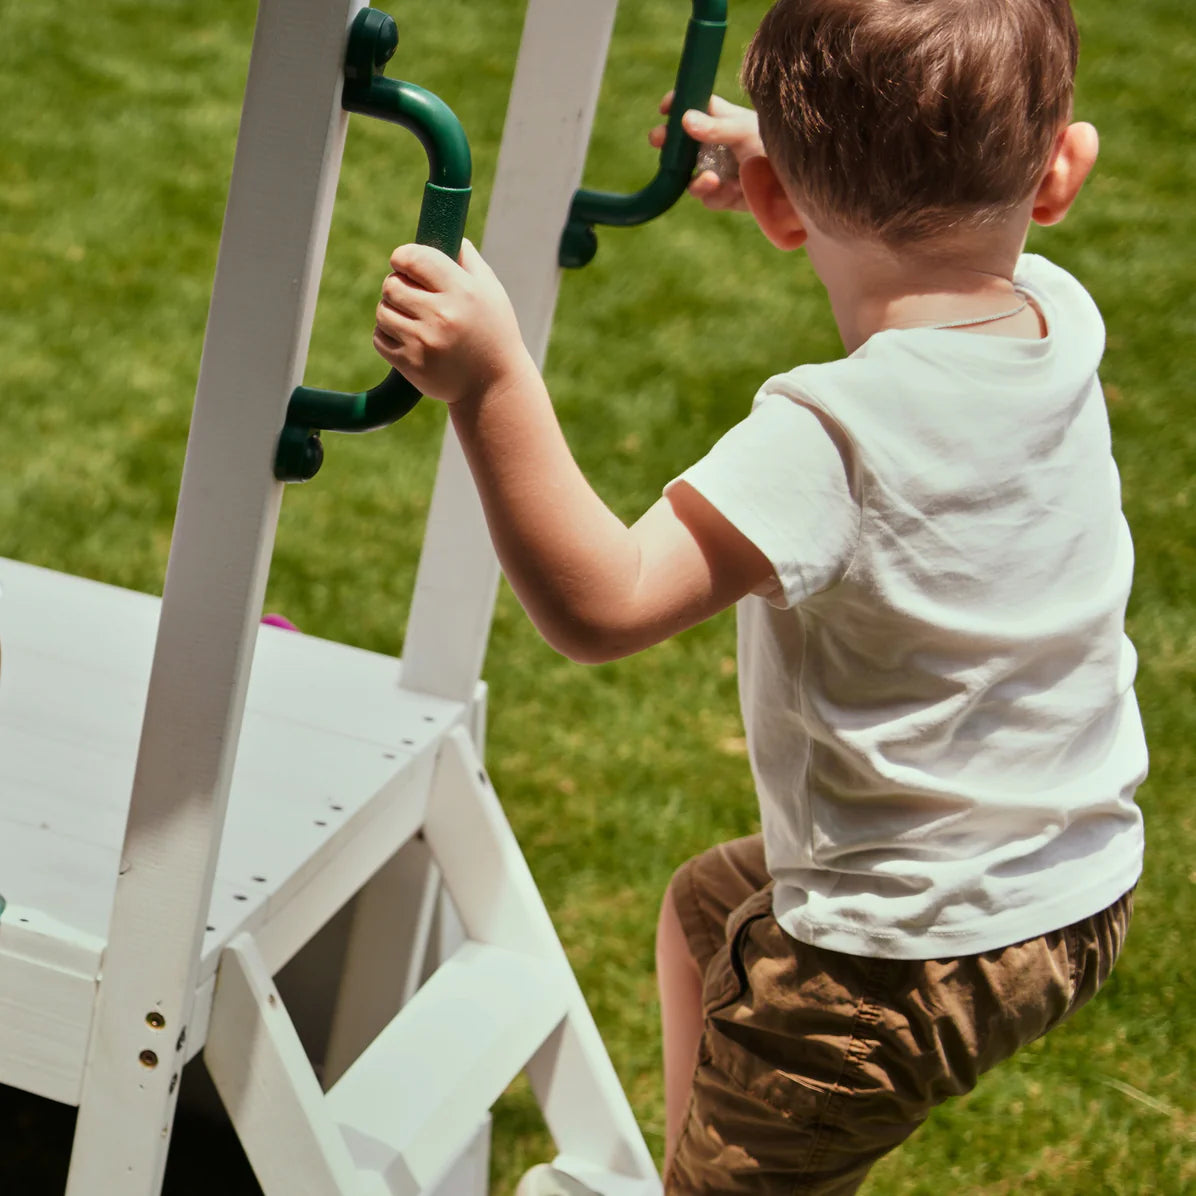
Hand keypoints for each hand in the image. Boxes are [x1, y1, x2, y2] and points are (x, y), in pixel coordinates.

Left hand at [373, 238, 532, 404]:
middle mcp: (443, 315)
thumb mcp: (492, 292)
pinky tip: (408, 338)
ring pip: (382, 311)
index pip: (414, 258)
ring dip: (391, 311)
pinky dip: (387, 335)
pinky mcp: (410, 364)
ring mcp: (424, 342)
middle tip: (411, 296)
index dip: (402, 257)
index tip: (404, 263)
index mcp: (463, 291)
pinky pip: (379, 337)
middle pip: (392, 284)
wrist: (493, 387)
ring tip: (412, 319)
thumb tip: (447, 231)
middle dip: (397, 286)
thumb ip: (469, 261)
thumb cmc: (493, 333)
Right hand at [648, 92, 763, 211]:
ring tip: (709, 179)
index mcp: (721, 120)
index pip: (694, 107)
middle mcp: (716, 145)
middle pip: (682, 145)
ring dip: (695, 180)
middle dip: (669, 145)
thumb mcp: (745, 130)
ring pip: (691, 177)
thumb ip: (716, 127)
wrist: (798, 185)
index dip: (678, 105)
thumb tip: (684, 120)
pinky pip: (708, 198)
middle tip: (658, 140)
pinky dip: (715, 195)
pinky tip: (728, 190)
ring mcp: (719, 172)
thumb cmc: (775, 145)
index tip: (665, 108)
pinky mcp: (726, 196)